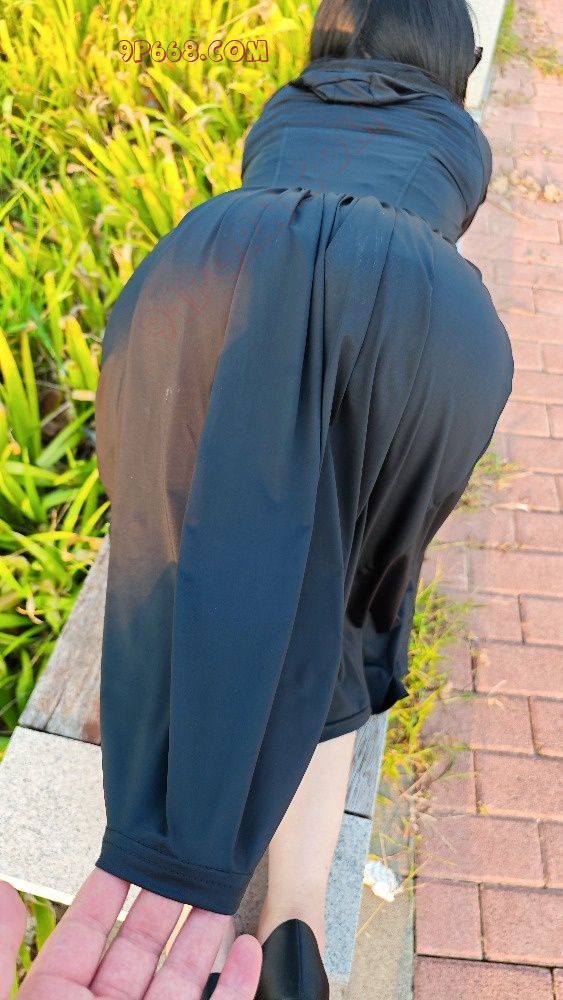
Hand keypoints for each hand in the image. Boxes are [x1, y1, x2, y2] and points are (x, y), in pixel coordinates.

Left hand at [1, 869, 261, 998]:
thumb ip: (0, 953)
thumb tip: (1, 890)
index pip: (88, 928)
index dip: (112, 883)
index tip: (133, 844)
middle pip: (143, 941)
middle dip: (168, 892)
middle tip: (188, 851)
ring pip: (184, 973)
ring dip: (207, 928)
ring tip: (223, 885)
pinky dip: (239, 983)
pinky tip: (249, 950)